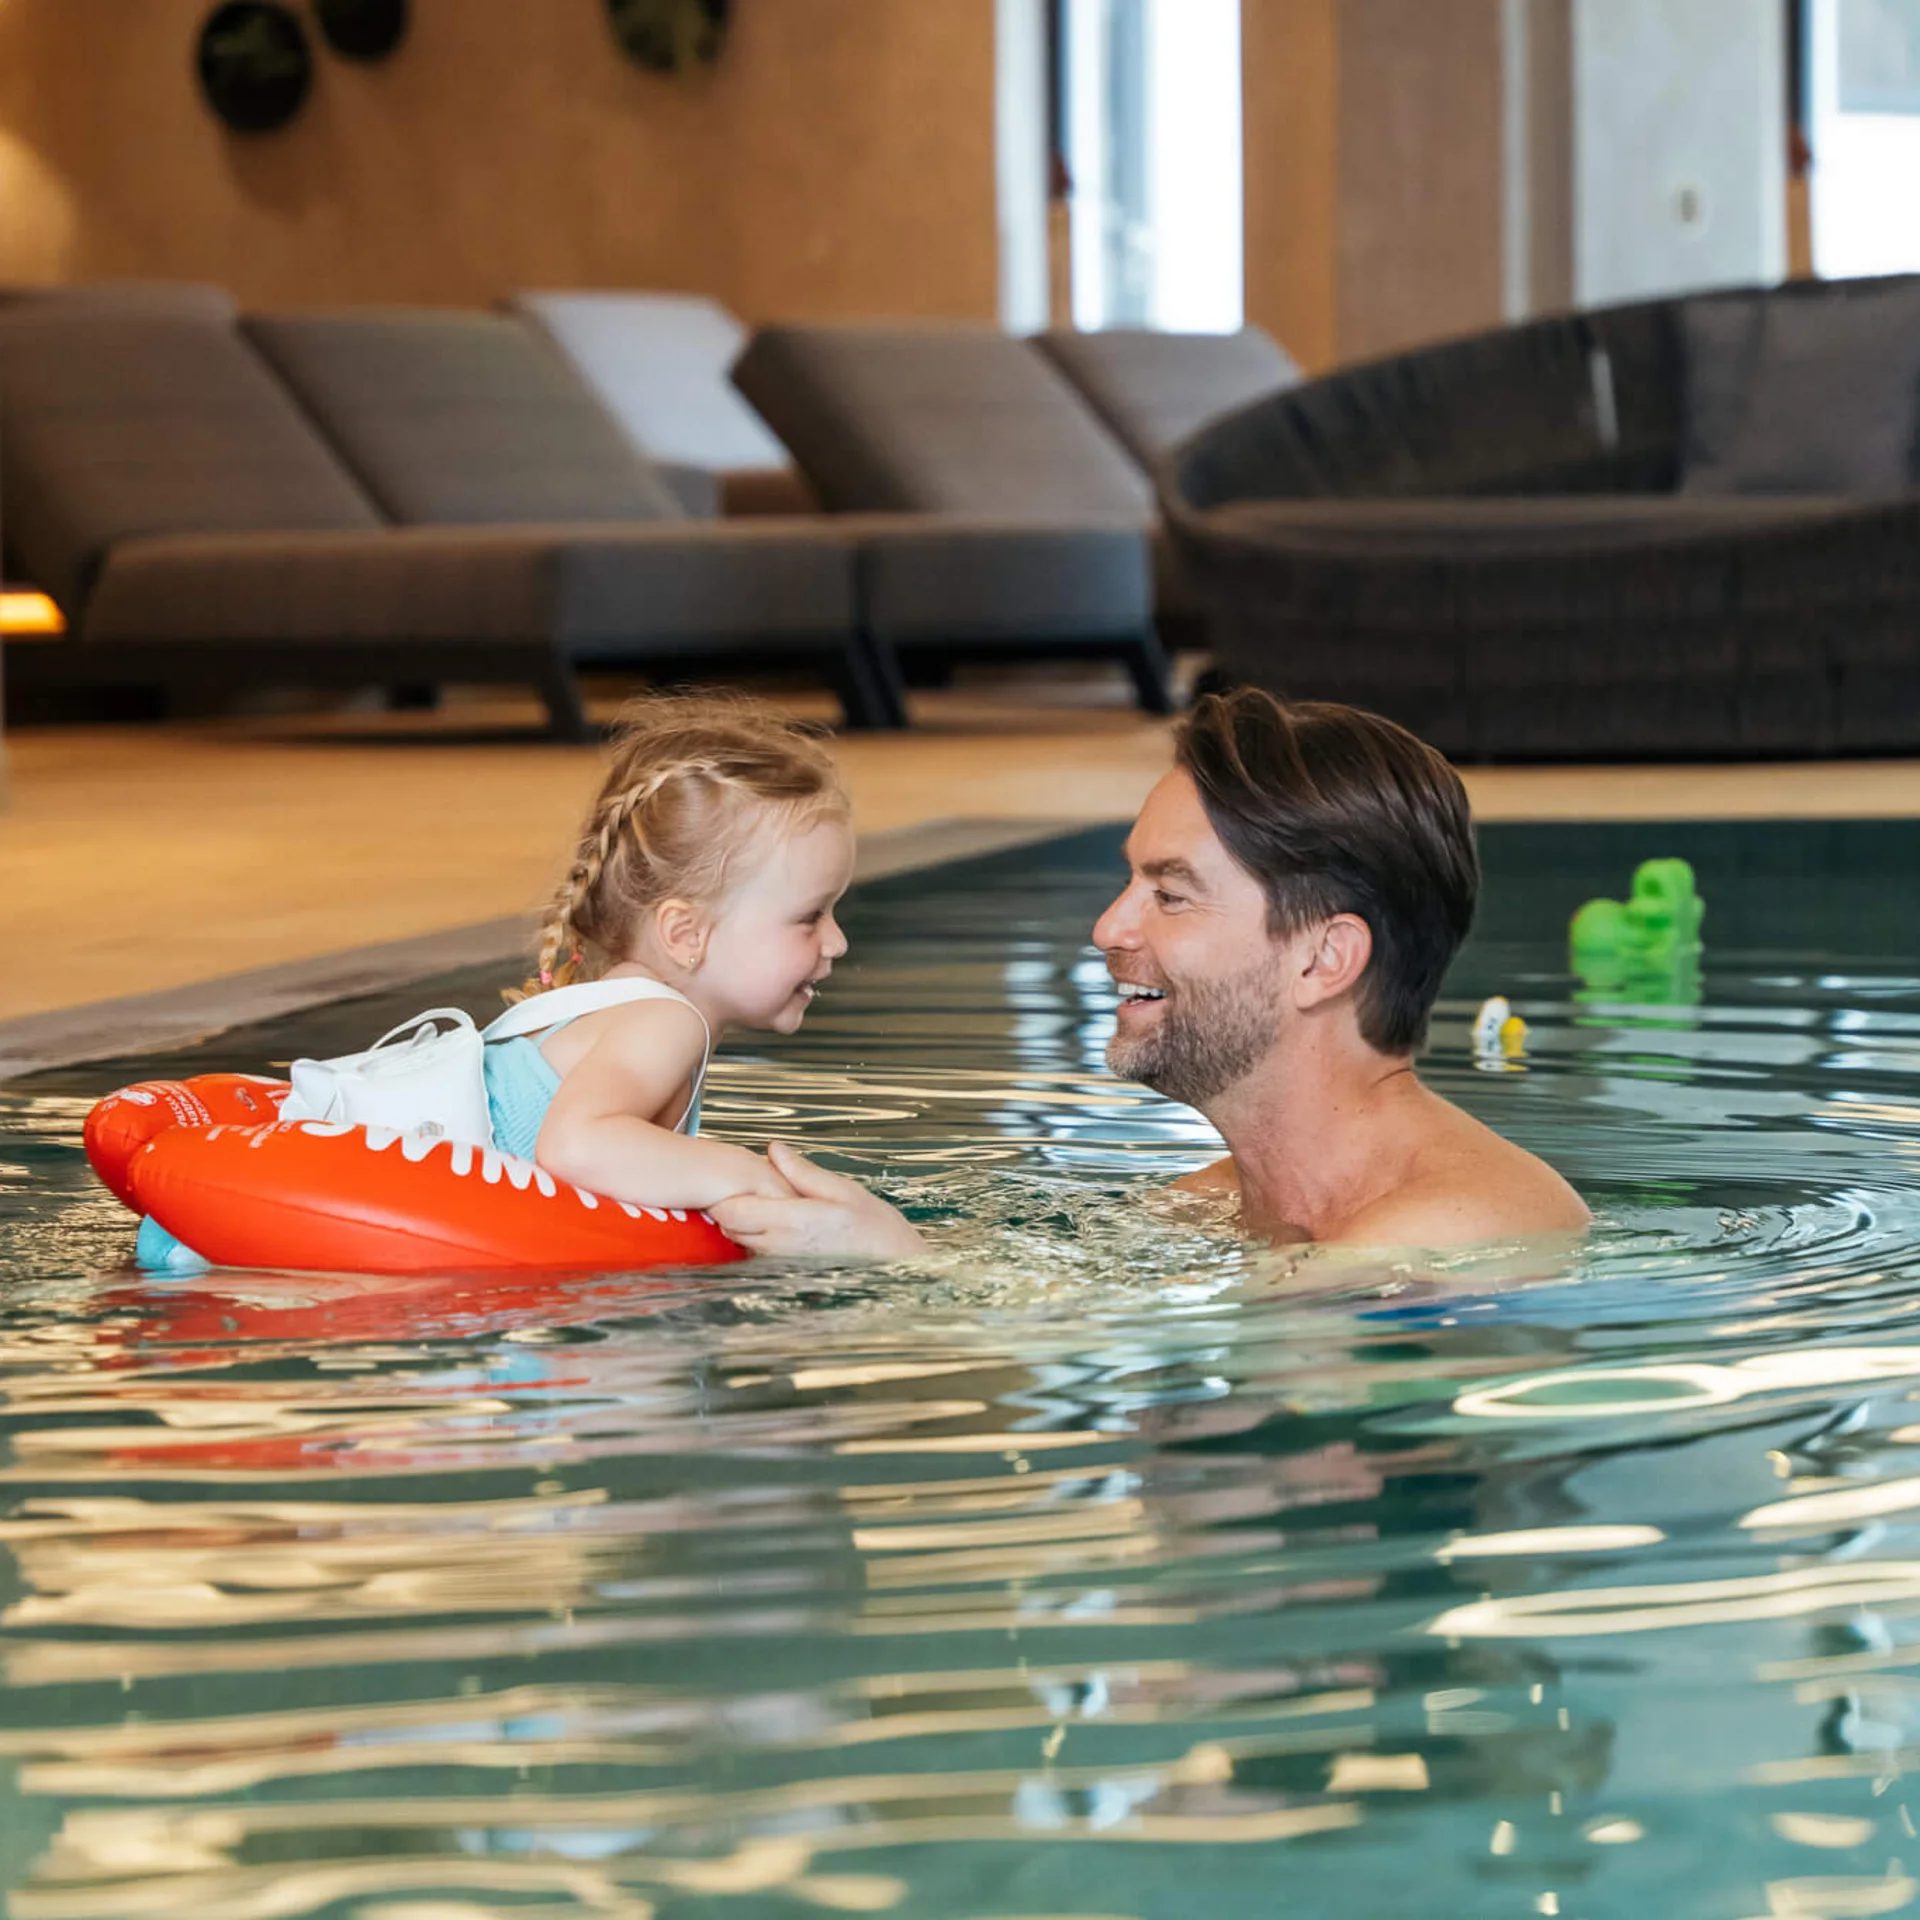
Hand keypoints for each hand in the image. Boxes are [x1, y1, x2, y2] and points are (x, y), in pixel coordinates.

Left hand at [711, 1140, 927, 1260]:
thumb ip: (802, 1172)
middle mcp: (780, 1247)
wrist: (895, 1265)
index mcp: (793, 1222)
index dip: (723, 1195)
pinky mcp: (786, 1273)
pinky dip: (757, 1238)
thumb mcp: (842, 1190)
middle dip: (730, 1207)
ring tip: (767, 1205)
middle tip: (750, 1188)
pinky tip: (779, 1226)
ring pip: (740, 1242)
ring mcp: (781, 1264)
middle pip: (728, 1228)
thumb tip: (774, 1150)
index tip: (734, 1180)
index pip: (731, 1212)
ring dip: (743, 1223)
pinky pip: (757, 1254)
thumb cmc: (875, 1227)